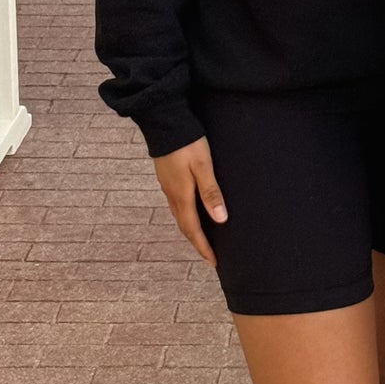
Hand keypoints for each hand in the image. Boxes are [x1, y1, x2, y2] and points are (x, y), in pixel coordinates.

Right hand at [152, 137, 226, 265]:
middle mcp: (172, 194)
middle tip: (210, 255)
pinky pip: (177, 204)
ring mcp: (168, 185)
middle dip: (197, 242)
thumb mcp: (203, 166)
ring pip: (180, 215)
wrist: (164, 121)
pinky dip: (186, 215)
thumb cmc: (188, 142)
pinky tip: (192, 210)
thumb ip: (211, 192)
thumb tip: (221, 220)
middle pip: (185, 226)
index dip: (203, 247)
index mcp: (181, 195)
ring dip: (191, 229)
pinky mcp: (167, 177)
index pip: (193, 229)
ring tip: (203, 237)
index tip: (214, 262)